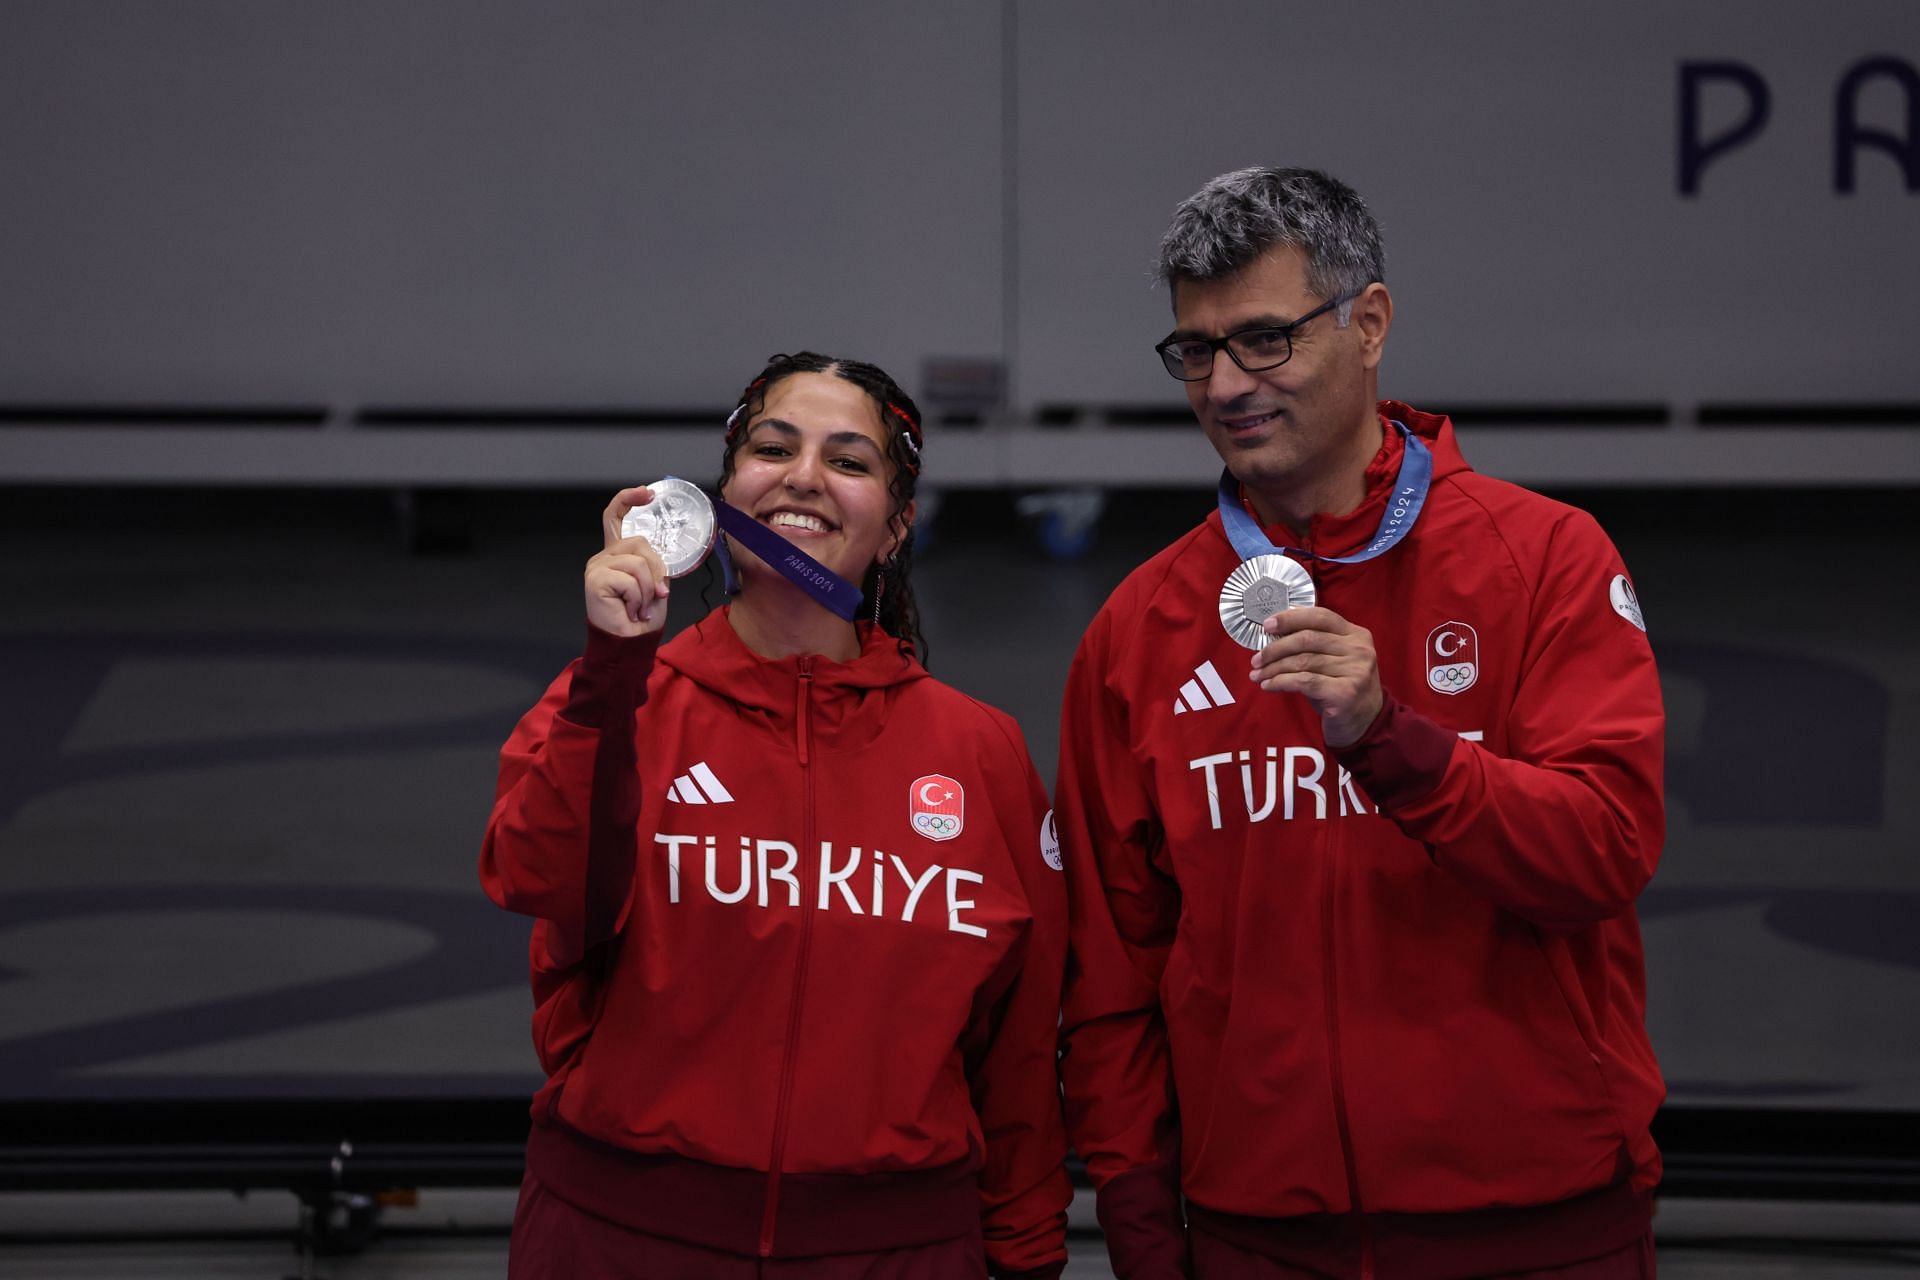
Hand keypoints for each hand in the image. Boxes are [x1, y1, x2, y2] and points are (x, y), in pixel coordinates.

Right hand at [584, 486, 671, 636]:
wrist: (630, 644)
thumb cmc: (641, 617)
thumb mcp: (655, 583)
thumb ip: (653, 564)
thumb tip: (659, 560)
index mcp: (617, 554)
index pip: (616, 517)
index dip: (629, 499)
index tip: (648, 493)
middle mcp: (604, 557)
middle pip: (640, 542)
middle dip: (657, 569)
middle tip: (655, 594)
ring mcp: (597, 567)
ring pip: (639, 562)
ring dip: (649, 589)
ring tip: (640, 606)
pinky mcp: (596, 580)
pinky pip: (631, 579)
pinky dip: (639, 598)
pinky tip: (631, 611)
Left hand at [1250, 606, 1382, 747]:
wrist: (1366, 724)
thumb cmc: (1341, 688)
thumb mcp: (1333, 660)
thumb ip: (1312, 645)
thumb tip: (1272, 637)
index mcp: (1356, 634)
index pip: (1320, 616)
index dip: (1291, 618)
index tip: (1267, 625)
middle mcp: (1359, 650)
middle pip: (1307, 639)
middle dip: (1275, 648)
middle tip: (1256, 659)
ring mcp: (1355, 671)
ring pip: (1302, 662)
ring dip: (1273, 668)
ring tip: (1257, 675)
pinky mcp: (1345, 693)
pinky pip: (1303, 682)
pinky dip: (1280, 682)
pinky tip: (1268, 685)